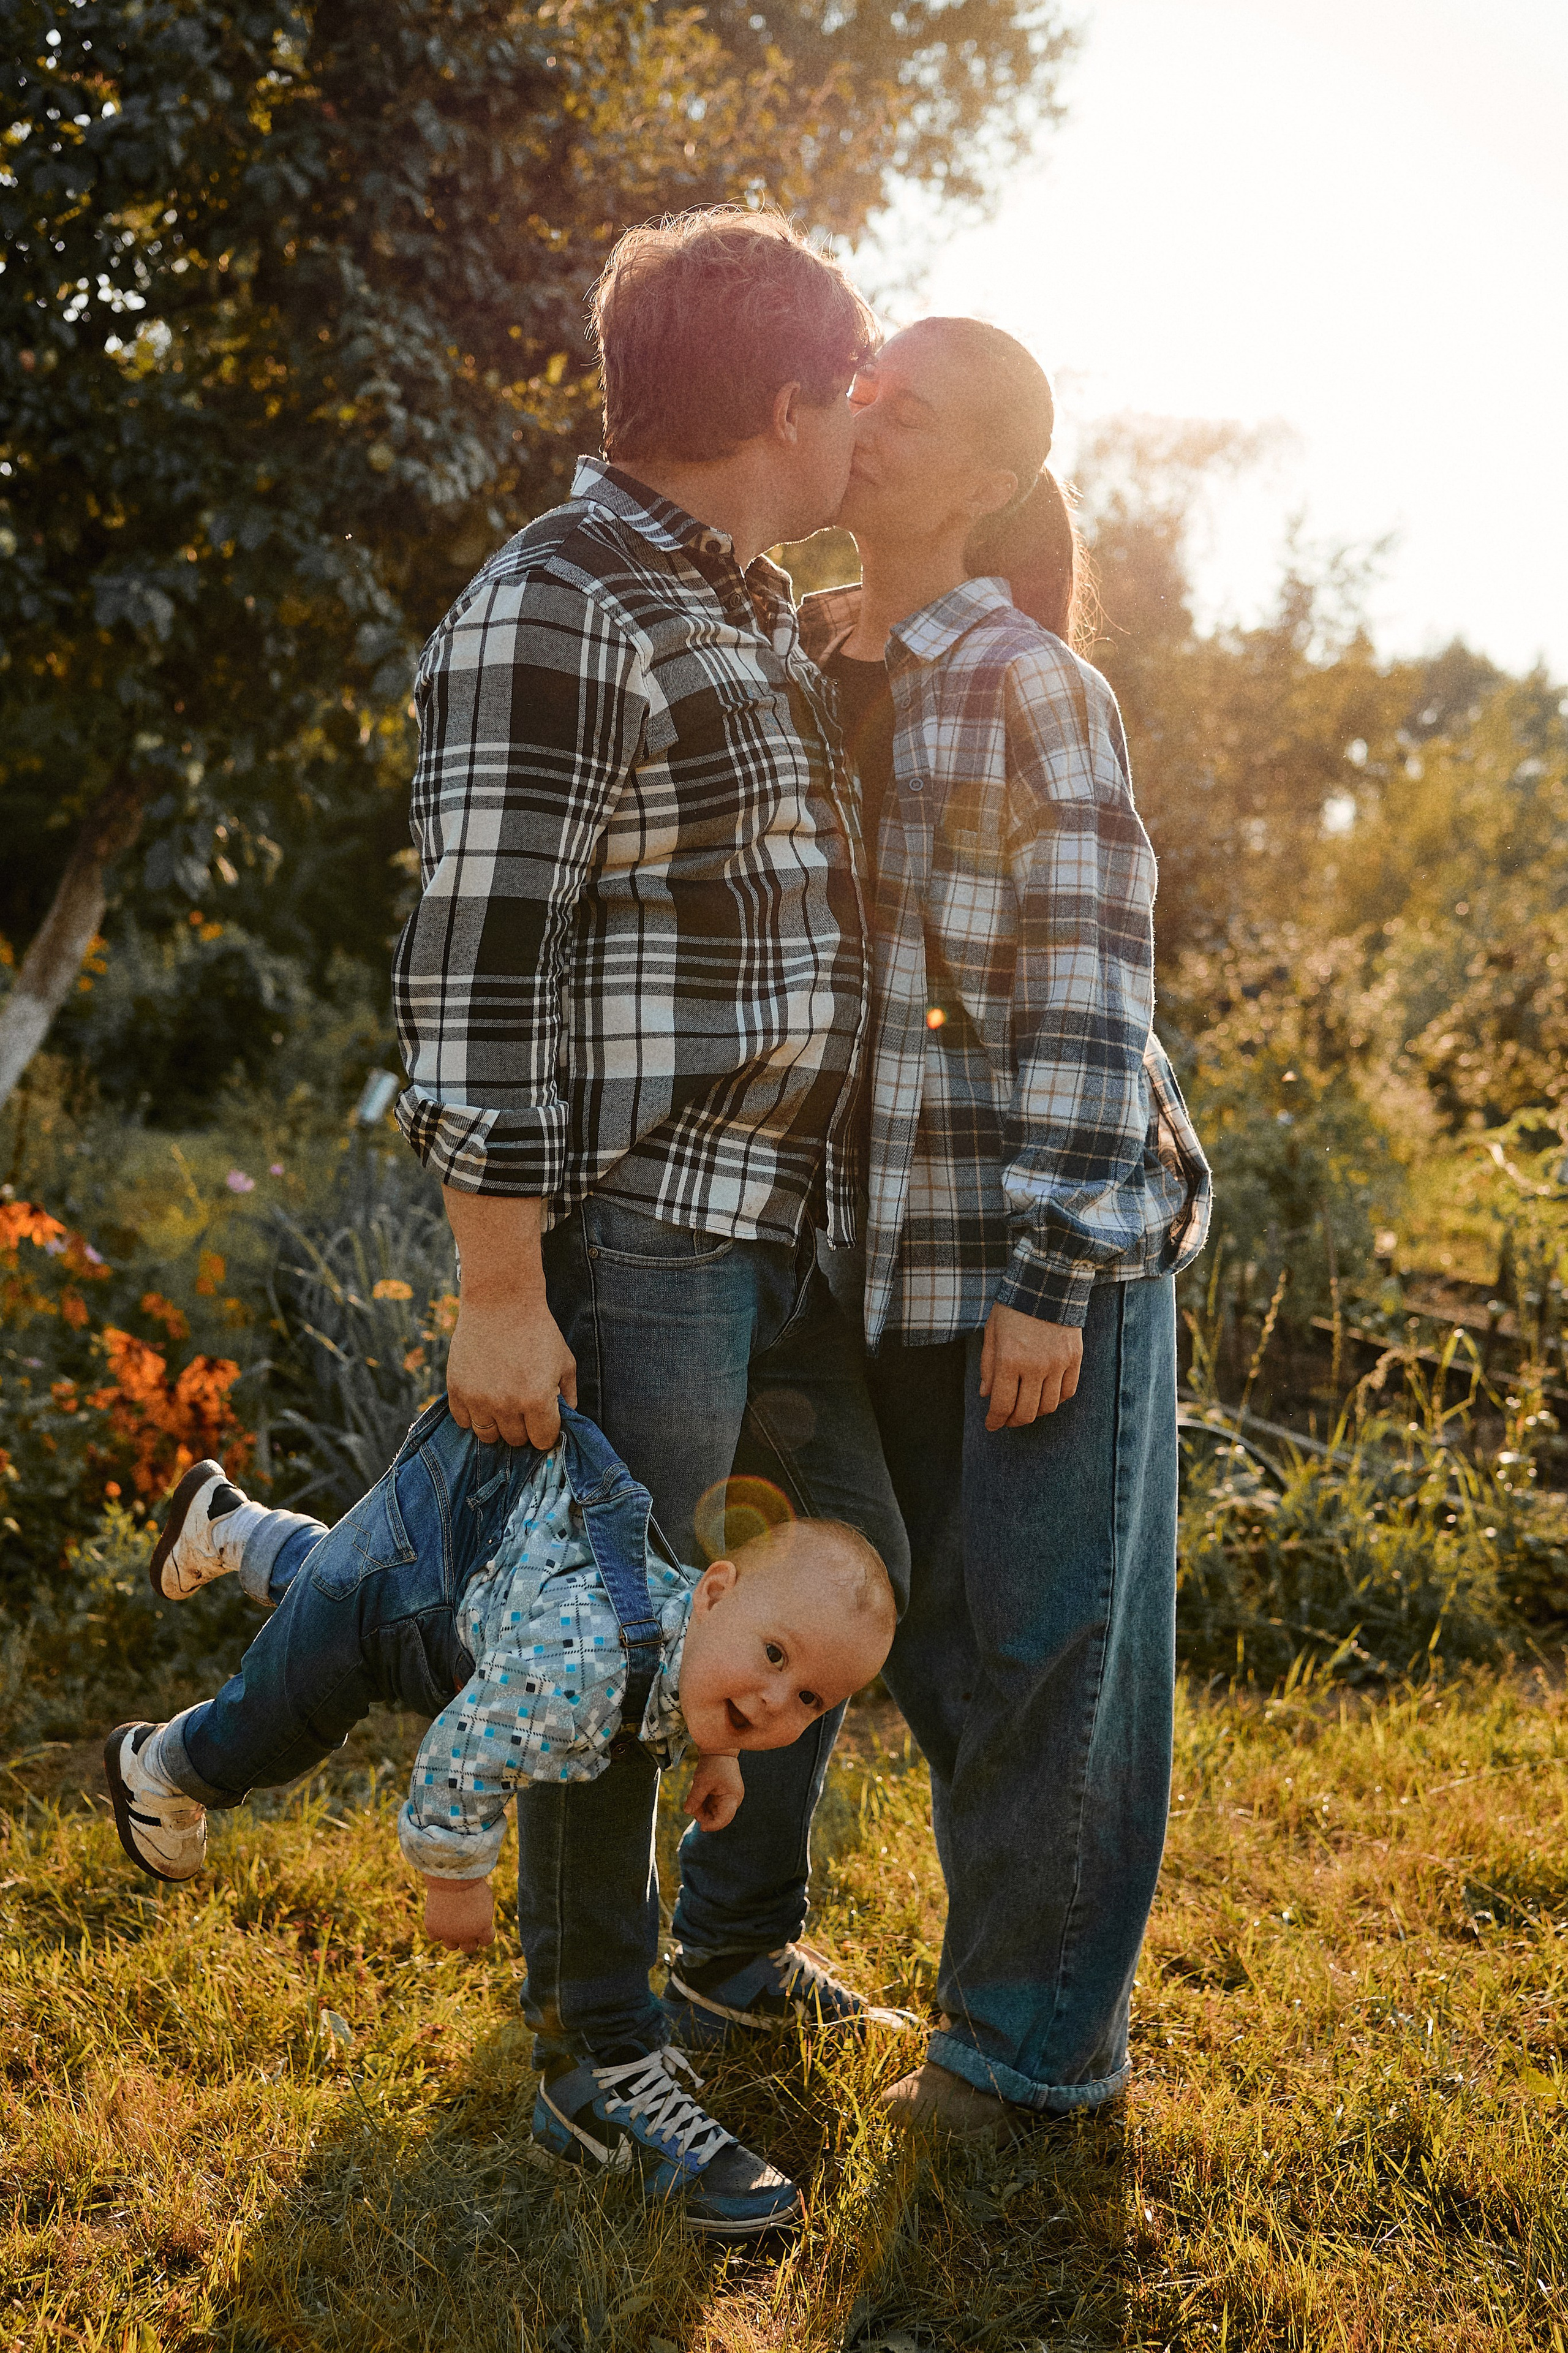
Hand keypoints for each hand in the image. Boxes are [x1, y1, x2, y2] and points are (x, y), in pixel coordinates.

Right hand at [422, 1874, 494, 1950]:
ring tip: (452, 1921)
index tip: (481, 1920)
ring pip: (451, 1946)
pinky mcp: (433, 1928)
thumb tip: (479, 1925)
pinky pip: (435, 1937)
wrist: (452, 1877)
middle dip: (469, 1937)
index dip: (484, 1931)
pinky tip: (440, 1916)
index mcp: (482, 1929)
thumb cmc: (472, 1883)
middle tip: (466, 1922)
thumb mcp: (485, 1898)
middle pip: (469, 1948)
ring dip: (453, 1937)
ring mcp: (448, 1934)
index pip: (486, 1940)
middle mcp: (465, 1936)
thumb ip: (483, 1915)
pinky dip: (437, 1929)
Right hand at [441, 1188, 576, 1449]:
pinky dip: (473, 1414)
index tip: (544, 1419)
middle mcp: (506, 1406)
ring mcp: (478, 1399)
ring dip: (497, 1425)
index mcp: (537, 1401)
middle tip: (524, 1407)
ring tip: (502, 1405)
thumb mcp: (565, 1362)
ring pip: (487, 1436)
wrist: (501, 1302)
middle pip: (515, 1440)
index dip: (546, 1431)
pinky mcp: (457, 1390)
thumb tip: (568, 1419)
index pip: (542, 1441)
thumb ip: (569, 1395)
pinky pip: (462, 1420)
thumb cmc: (539, 1331)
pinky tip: (483, 1397)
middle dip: (523, 1428)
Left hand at [684, 1753, 744, 1832]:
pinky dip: (703, 1804)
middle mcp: (733, 1800)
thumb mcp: (701, 1782)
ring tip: (692, 1796)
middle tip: (691, 1805)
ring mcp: (728, 1798)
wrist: (718, 1750)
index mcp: (733, 1797)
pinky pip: (712, 1806)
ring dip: (701, 1809)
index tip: (701, 1827)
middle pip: (718, 1817)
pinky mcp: (722, 1795)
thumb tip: (687, 1812)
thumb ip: (695, 1798)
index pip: (724, 1818)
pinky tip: (695, 1795)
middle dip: (703, 1815)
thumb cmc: (712, 1764)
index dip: (712, 1825)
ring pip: (713, 1812)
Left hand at [979, 1303, 1082, 1431]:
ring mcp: (1058, 1364)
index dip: (995, 1421)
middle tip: (1007, 1419)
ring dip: (1035, 1412)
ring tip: (1026, 1407)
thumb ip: (988, 1366)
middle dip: (1013, 1421)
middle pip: (1027, 1412)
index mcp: (1010, 1360)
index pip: (1002, 1405)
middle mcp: (1035, 1366)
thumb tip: (986, 1395)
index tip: (991, 1425)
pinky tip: (1046, 1395)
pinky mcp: (1074, 1359)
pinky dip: (1056, 1399)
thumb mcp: (992, 1332)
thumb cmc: (1013, 1307)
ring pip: (1049, 1406)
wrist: (1047, 1282)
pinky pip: (1068, 1392)